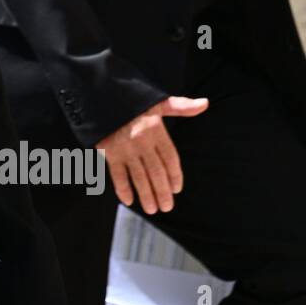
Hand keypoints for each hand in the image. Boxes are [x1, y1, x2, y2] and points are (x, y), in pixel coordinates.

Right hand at [96, 96, 208, 213]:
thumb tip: (205, 104)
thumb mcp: (157, 101)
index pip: (170, 158)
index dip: (175, 176)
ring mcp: (124, 148)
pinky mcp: (108, 152)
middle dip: (162, 192)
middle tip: (166, 207)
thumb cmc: (132, 100)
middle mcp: (142, 141)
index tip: (176, 189)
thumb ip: (181, 107)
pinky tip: (128, 201)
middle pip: (156, 172)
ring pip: (138, 177)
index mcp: (156, 130)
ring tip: (152, 209)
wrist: (100, 95)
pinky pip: (117, 174)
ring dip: (146, 195)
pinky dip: (122, 188)